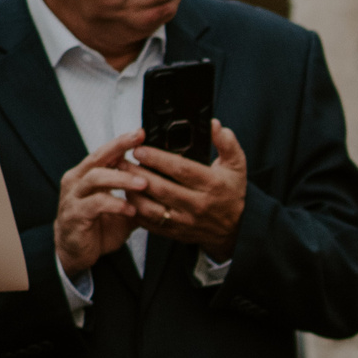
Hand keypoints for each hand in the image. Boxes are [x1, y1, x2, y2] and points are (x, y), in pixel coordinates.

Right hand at [54, 129, 153, 276]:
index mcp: (87, 175)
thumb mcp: (123, 207)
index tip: (141, 133)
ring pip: (95, 178)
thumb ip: (138, 194)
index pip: (105, 152)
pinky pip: (95, 204)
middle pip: (97, 158)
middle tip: (140, 145)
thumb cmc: (99, 226)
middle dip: (119, 148)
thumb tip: (166, 184)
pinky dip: (115, 204)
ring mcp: (73, 197)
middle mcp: (77, 181)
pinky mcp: (75, 215)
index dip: (121, 142)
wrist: (77, 251)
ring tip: (143, 183)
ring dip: (121, 178)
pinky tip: (131, 209)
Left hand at [127, 122, 247, 259]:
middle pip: (161, 188)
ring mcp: (187, 221)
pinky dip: (136, 210)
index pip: (181, 169)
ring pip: (151, 208)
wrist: (236, 227)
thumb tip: (215, 125)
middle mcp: (199, 205)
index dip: (157, 158)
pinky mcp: (177, 233)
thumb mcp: (236, 165)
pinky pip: (150, 223)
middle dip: (137, 172)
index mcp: (213, 185)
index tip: (139, 149)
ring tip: (120, 177)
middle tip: (120, 160)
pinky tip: (129, 196)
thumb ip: (226, 143)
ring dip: (132, 192)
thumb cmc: (231, 191)